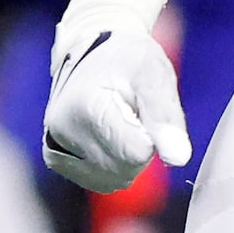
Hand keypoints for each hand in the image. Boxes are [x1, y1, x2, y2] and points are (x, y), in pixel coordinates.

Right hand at [43, 19, 189, 193]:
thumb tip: (178, 158)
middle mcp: (61, 131)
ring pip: (115, 179)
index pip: (135, 152)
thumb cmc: (125, 59)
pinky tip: (109, 136)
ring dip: (129, 157)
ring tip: (121, 122)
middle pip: (125, 169)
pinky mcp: (56, 160)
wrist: (92, 51)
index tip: (145, 110)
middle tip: (135, 113)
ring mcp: (55, 148)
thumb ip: (165, 115)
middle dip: (142, 147)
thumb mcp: (153, 72)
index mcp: (85, 106)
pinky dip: (114, 164)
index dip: (152, 135)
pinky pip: (101, 181)